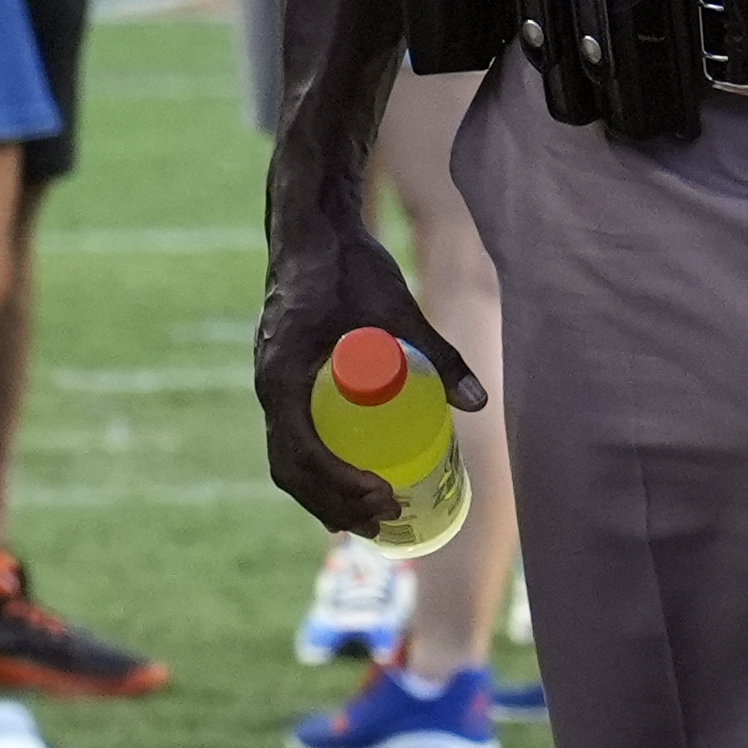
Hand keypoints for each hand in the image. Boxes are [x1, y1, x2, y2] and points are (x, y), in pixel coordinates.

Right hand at [254, 223, 484, 533]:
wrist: (309, 228)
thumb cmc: (347, 263)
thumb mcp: (395, 308)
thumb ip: (436, 354)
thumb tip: (479, 403)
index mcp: (282, 374)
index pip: (301, 450)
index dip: (338, 484)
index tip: (382, 495)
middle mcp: (268, 386)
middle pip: (289, 468)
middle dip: (334, 504)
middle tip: (387, 520)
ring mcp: (271, 384)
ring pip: (286, 459)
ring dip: (323, 495)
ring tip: (370, 518)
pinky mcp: (282, 379)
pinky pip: (289, 439)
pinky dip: (315, 471)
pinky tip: (350, 483)